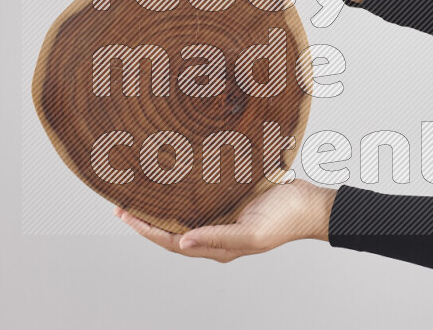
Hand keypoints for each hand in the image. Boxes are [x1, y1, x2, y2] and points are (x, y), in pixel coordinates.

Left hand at [114, 179, 336, 262]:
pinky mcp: (231, 203)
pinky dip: (181, 196)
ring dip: (160, 208)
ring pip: (183, 217)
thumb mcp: (252, 232)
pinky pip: (199, 202)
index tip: (124, 215)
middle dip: (145, 220)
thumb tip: (183, 242)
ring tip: (139, 195)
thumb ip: (218, 238)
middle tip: (121, 204)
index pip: (171, 242)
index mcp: (218, 247)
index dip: (146, 231)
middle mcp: (216, 235)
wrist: (310, 203)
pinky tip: (173, 185)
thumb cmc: (285, 219)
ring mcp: (223, 219)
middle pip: (171, 231)